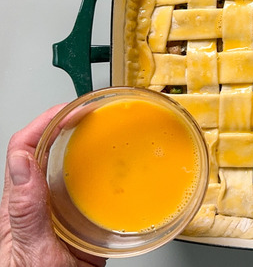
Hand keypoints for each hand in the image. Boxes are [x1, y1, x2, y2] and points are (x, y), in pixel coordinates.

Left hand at [1, 105, 105, 266]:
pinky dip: (108, 176)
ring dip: (86, 144)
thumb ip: (25, 210)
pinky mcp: (81, 225)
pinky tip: (124, 173)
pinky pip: (92, 193)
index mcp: (19, 205)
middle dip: (68, 123)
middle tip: (95, 109)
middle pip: (46, 150)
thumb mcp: (31, 251)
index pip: (24, 148)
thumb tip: (19, 161)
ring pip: (69, 168)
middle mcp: (38, 205)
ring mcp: (59, 213)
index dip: (46, 122)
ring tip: (109, 128)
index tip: (71, 111)